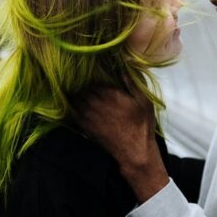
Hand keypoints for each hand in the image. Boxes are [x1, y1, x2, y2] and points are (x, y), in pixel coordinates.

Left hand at [75, 85, 168, 201]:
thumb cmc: (141, 124)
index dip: (92, 77)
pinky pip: (73, 113)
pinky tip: (76, 107)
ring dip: (77, 96)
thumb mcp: (143, 100)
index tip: (94, 77)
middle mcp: (95, 103)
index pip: (92, 79)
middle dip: (83, 86)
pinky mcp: (85, 127)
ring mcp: (88, 116)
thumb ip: (131, 82)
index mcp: (109, 94)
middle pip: (81, 89)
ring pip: (75, 100)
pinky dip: (72, 108)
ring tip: (79, 94)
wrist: (134, 150)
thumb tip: (123, 66)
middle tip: (85, 84)